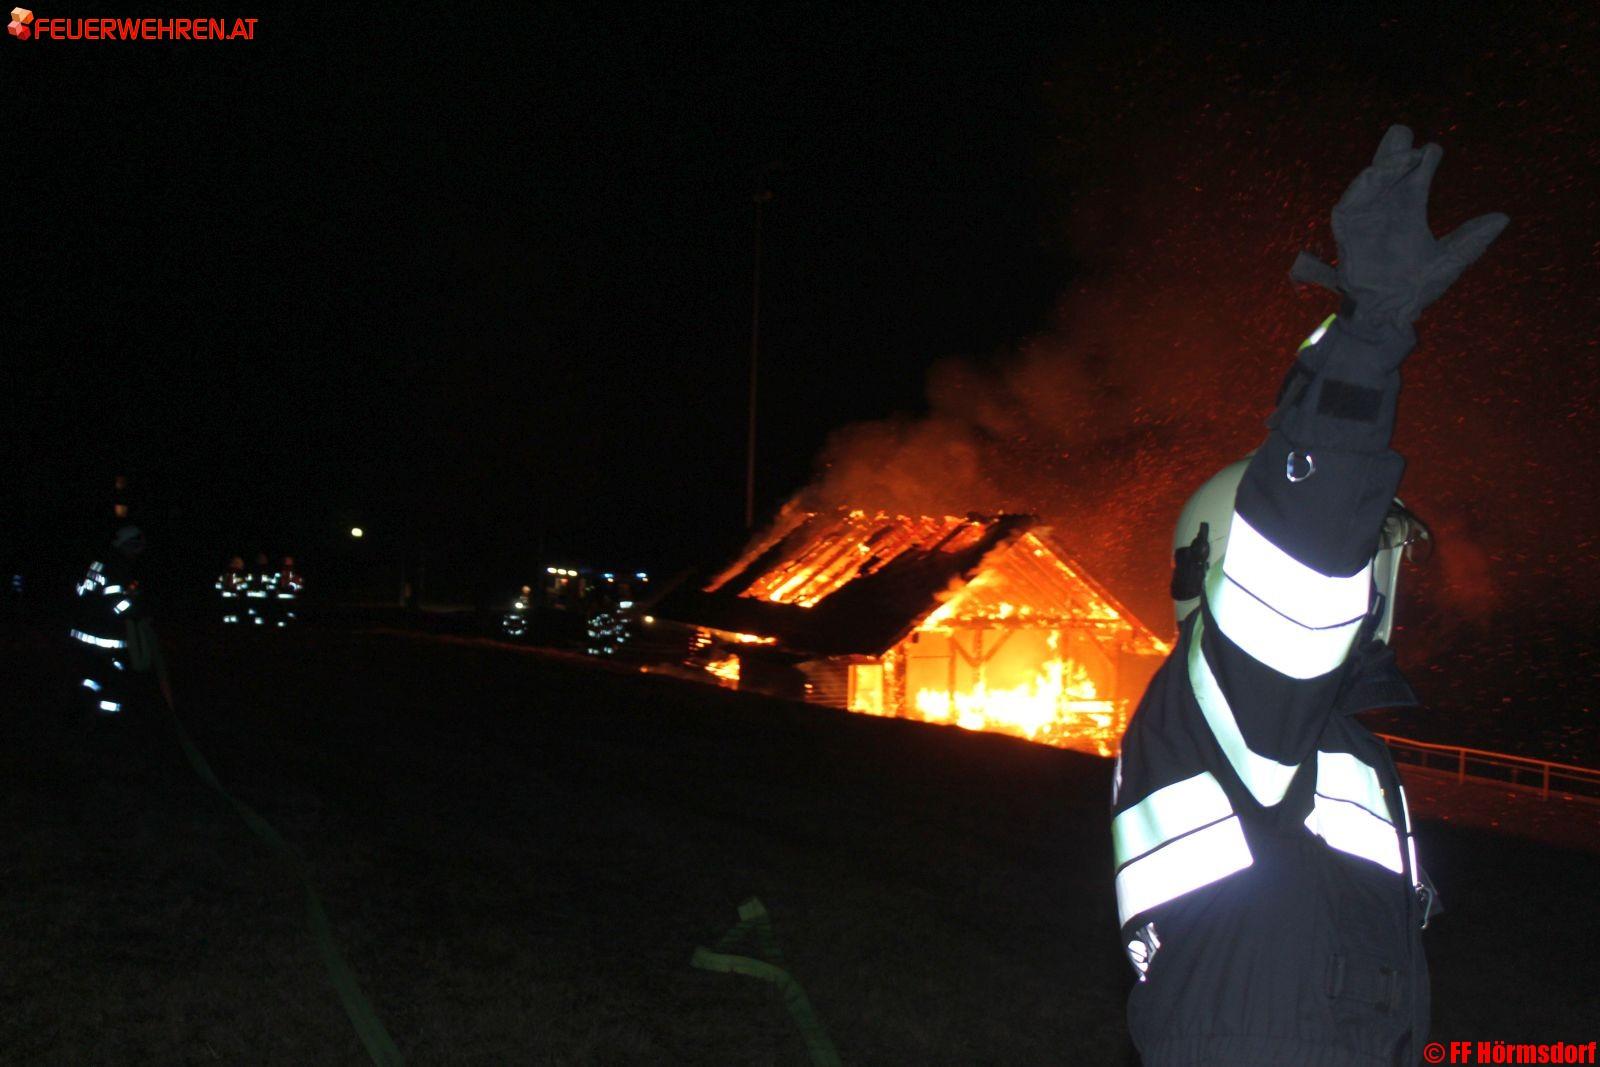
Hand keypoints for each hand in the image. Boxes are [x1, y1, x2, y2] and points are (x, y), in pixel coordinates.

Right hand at [1292, 125, 1507, 331]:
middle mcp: (1387, 209)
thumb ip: (1471, 239)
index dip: (1424, 161)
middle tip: (1403, 130)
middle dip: (1396, 150)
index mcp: (1409, 212)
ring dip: (1382, 165)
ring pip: (1370, 182)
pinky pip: (1349, 202)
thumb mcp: (1450, 260)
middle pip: (1390, 171)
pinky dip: (1362, 186)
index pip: (1416, 177)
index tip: (1433, 150)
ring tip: (1399, 151)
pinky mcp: (1347, 229)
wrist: (1389, 312)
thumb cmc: (1415, 289)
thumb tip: (1503, 218)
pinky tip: (1375, 174)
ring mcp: (1365, 218)